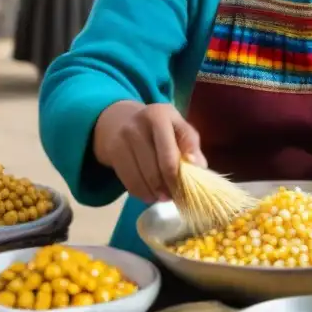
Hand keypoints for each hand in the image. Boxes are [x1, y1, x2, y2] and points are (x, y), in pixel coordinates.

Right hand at [92, 100, 206, 203]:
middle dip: (167, 188)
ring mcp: (122, 139)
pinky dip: (142, 193)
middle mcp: (138, 126)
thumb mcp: (178, 125)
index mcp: (159, 116)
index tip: (185, 188)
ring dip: (155, 194)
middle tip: (175, 196)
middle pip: (155, 171)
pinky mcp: (112, 153)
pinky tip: (150, 193)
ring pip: (141, 179)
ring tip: (164, 196)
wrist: (121, 119)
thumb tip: (200, 167)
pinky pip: (129, 183)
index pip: (170, 156)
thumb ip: (191, 144)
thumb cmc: (159, 126)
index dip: (178, 177)